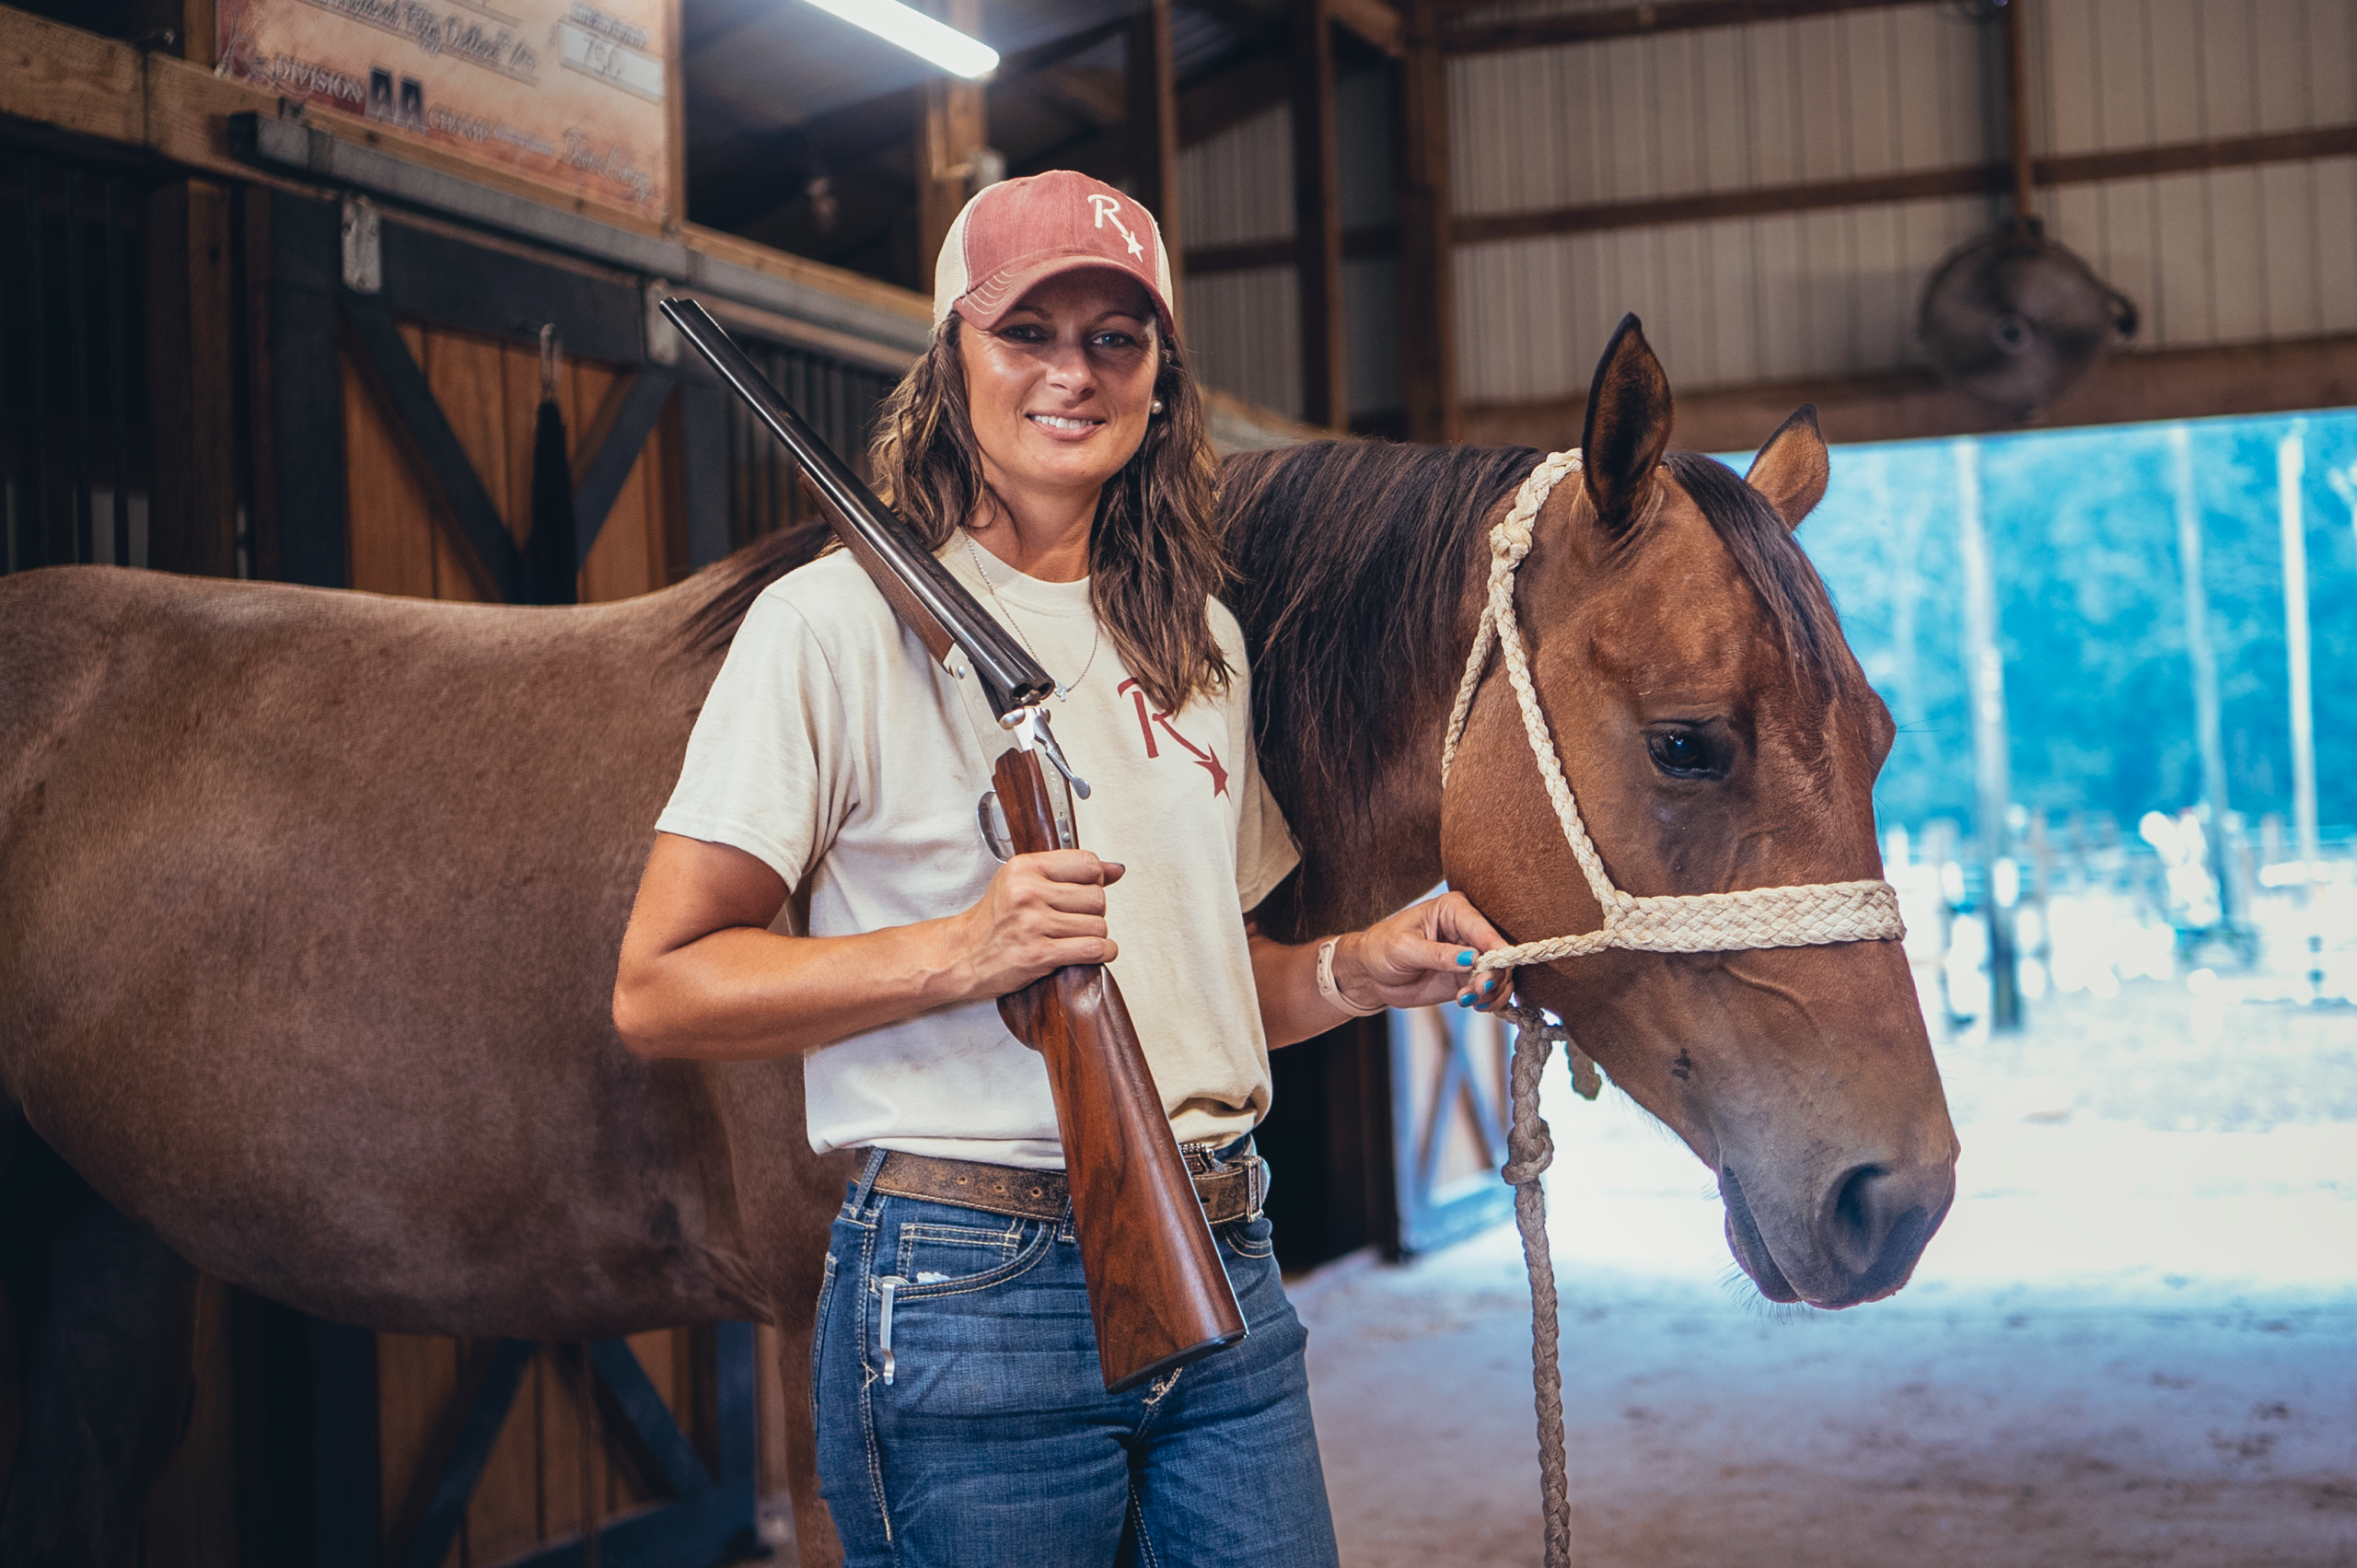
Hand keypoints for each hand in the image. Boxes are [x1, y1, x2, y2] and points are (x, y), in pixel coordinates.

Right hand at [950, 850, 1125, 998]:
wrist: (963, 955)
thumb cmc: (993, 921)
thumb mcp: (1023, 883)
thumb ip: (1069, 873)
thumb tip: (1115, 869)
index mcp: (1024, 868)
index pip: (1087, 863)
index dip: (1095, 879)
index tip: (1087, 889)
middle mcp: (1028, 892)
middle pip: (1097, 897)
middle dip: (1094, 911)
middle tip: (1076, 918)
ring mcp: (1032, 924)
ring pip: (1098, 925)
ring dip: (1095, 935)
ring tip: (1077, 937)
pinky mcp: (1038, 954)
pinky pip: (1091, 949)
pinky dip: (1102, 952)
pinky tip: (1093, 951)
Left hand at [1330, 892, 1512, 1013]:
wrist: (1372, 973)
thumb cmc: (1382, 948)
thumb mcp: (1404, 948)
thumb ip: (1438, 954)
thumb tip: (1472, 958)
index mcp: (1453, 910)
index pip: (1483, 929)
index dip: (1494, 950)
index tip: (1488, 972)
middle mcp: (1468, 930)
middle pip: (1499, 953)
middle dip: (1493, 975)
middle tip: (1477, 990)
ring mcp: (1472, 956)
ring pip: (1501, 973)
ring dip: (1492, 991)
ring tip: (1468, 999)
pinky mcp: (1469, 978)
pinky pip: (1492, 990)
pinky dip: (1491, 1000)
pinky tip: (1475, 1005)